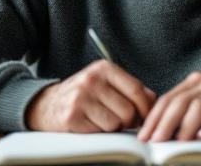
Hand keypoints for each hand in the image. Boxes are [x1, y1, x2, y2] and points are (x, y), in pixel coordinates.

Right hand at [26, 60, 155, 132]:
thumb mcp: (104, 82)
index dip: (146, 108)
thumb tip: (154, 100)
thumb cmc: (81, 95)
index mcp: (104, 68)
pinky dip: (99, 132)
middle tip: (122, 122)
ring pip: (116, 123)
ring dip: (113, 128)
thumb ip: (129, 88)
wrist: (46, 104)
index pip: (137, 90)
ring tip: (103, 120)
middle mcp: (92, 79)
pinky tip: (90, 124)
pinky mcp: (72, 116)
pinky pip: (100, 132)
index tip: (146, 116)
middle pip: (129, 110)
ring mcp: (81, 98)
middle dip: (129, 121)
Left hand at [137, 72, 200, 141]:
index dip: (154, 117)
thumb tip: (158, 132)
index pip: (168, 99)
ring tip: (177, 142)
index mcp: (195, 82)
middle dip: (164, 123)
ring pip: (199, 106)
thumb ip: (185, 113)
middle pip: (180, 102)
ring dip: (186, 126)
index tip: (143, 136)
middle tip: (155, 141)